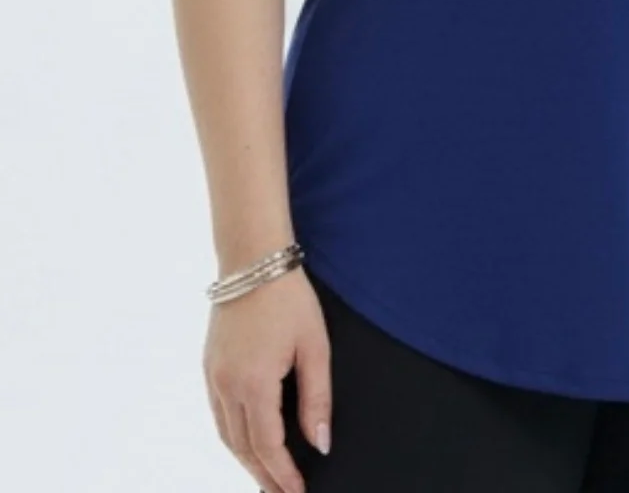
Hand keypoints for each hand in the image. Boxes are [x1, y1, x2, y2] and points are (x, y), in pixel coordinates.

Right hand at [203, 267, 331, 491]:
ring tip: (268, 477)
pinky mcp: (208, 365)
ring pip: (226, 435)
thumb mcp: (314, 346)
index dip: (282, 475)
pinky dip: (232, 437)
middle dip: (263, 476)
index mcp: (253, 382)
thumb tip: (319, 444)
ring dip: (246, 460)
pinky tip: (247, 443)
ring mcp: (212, 375)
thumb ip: (317, 399)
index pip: (267, 446)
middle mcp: (226, 385)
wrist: (253, 259)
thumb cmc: (290, 299)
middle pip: (242, 448)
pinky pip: (218, 414)